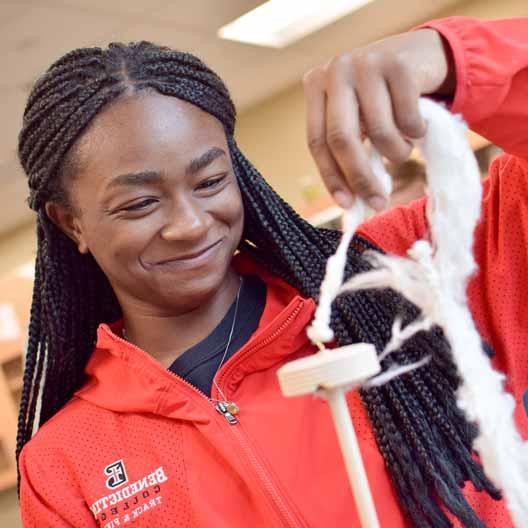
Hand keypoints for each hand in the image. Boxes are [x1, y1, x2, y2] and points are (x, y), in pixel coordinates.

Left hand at [303, 29, 454, 210]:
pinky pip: (408, 118)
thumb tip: (350, 202)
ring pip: (379, 131)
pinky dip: (416, 132)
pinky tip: (417, 126)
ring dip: (396, 153)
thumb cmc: (381, 99)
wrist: (419, 56)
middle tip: (378, 200)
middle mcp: (336, 70)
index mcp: (316, 86)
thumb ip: (347, 148)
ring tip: (402, 149)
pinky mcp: (399, 64)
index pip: (317, 140)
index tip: (347, 204)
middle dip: (360, 176)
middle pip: (341, 138)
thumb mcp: (355, 117)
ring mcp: (367, 63)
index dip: (331, 176)